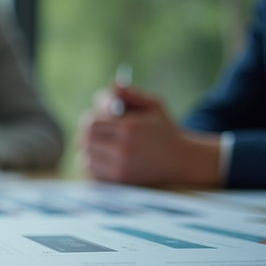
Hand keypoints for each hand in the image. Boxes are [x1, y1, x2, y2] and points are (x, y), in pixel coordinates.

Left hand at [79, 86, 220, 185]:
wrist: (181, 160)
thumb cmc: (164, 129)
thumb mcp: (153, 105)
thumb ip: (131, 94)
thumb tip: (113, 83)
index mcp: (130, 128)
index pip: (90, 123)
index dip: (90, 119)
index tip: (99, 119)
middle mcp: (123, 149)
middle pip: (84, 140)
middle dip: (88, 134)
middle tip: (98, 132)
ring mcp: (120, 168)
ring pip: (85, 157)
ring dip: (89, 150)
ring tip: (102, 145)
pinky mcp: (119, 181)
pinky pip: (91, 172)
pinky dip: (93, 164)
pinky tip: (104, 158)